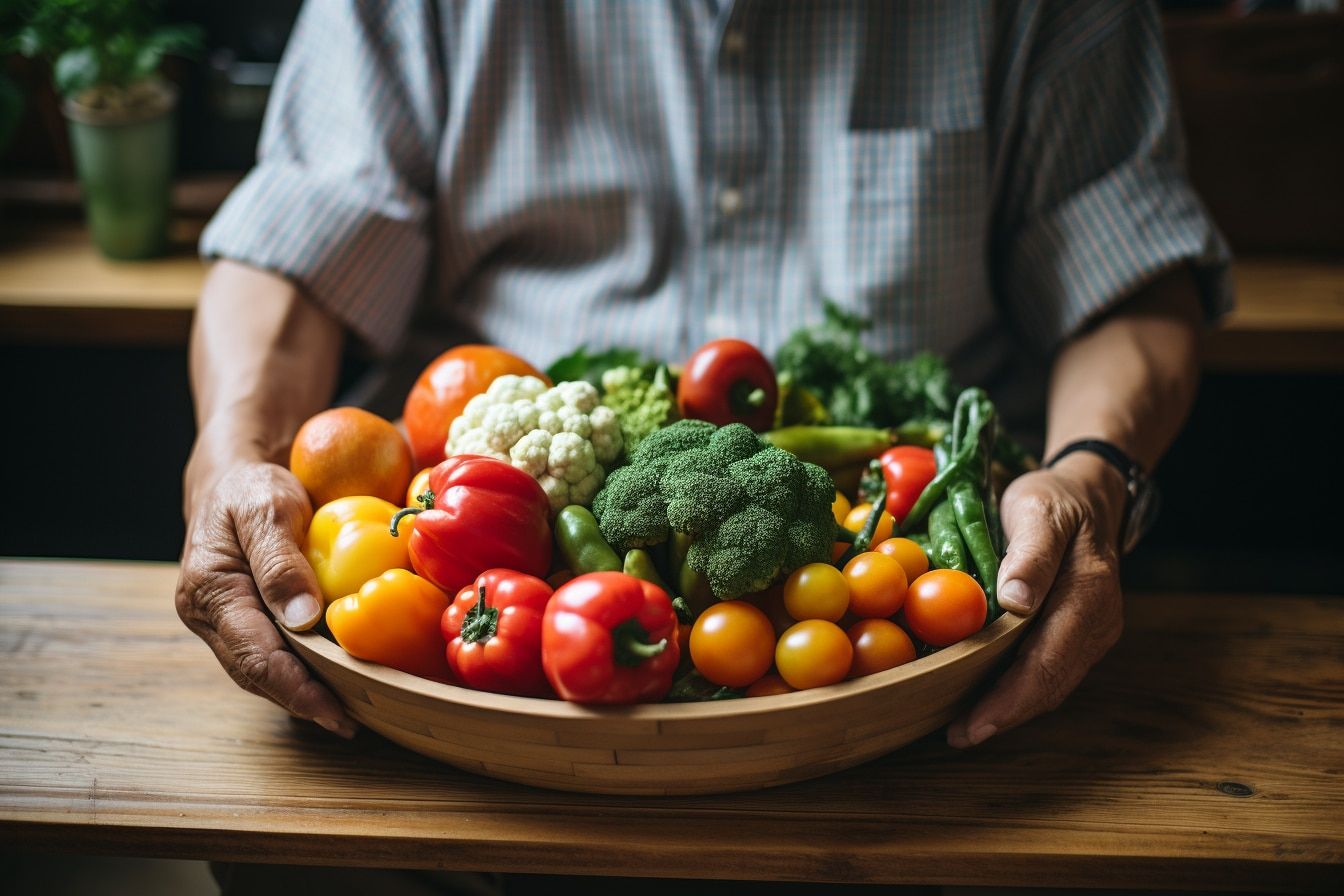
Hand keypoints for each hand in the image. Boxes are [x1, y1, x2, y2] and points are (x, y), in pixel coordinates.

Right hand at [175, 461, 356, 736]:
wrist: (235, 475)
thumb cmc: (251, 486)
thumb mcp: (266, 509)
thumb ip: (280, 562)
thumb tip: (303, 621)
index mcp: (210, 594)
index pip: (256, 658)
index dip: (298, 691)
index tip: (338, 713)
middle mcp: (212, 618)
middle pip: (260, 675)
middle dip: (307, 703)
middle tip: (357, 722)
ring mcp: (228, 622)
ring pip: (268, 670)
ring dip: (309, 692)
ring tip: (356, 710)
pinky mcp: (248, 618)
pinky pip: (277, 651)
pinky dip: (308, 668)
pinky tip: (344, 676)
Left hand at [945, 452, 1126, 747]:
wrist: (1089, 494)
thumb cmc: (1055, 500)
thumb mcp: (1038, 512)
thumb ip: (1031, 555)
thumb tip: (1015, 602)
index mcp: (1089, 595)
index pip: (1047, 662)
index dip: (1008, 700)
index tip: (970, 724)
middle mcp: (1098, 623)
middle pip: (1051, 684)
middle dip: (1004, 716)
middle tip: (957, 737)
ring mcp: (1092, 631)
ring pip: (1052, 684)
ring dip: (1011, 709)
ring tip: (964, 727)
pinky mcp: (1079, 633)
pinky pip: (1051, 671)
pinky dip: (1019, 690)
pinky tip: (986, 697)